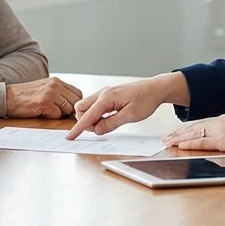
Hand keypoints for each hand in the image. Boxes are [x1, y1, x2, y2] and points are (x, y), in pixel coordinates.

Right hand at [5, 77, 83, 118]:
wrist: (7, 97)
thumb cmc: (24, 96)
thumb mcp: (44, 88)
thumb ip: (58, 93)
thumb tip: (72, 105)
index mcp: (56, 81)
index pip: (77, 93)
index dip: (75, 103)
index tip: (68, 109)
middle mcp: (55, 85)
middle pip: (75, 102)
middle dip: (70, 110)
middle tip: (58, 113)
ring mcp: (50, 94)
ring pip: (68, 109)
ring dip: (60, 114)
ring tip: (48, 112)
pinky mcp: (44, 103)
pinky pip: (57, 115)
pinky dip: (51, 117)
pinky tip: (42, 113)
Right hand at [66, 73, 186, 138]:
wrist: (155, 88)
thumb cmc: (146, 99)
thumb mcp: (130, 116)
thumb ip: (111, 123)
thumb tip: (97, 130)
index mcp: (107, 98)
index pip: (87, 115)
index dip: (78, 128)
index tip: (70, 137)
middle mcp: (103, 93)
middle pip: (81, 109)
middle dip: (85, 121)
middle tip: (100, 129)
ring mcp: (104, 93)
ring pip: (87, 107)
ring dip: (91, 118)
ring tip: (107, 124)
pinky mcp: (108, 95)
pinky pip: (95, 105)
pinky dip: (96, 114)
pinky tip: (108, 118)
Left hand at [160, 112, 224, 153]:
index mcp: (223, 121)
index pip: (200, 125)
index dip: (187, 129)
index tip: (177, 133)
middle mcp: (217, 124)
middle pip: (193, 128)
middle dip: (178, 133)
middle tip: (165, 138)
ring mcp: (218, 131)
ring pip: (193, 134)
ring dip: (178, 139)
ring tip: (167, 142)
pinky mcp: (221, 140)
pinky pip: (201, 142)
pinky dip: (189, 144)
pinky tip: (179, 146)